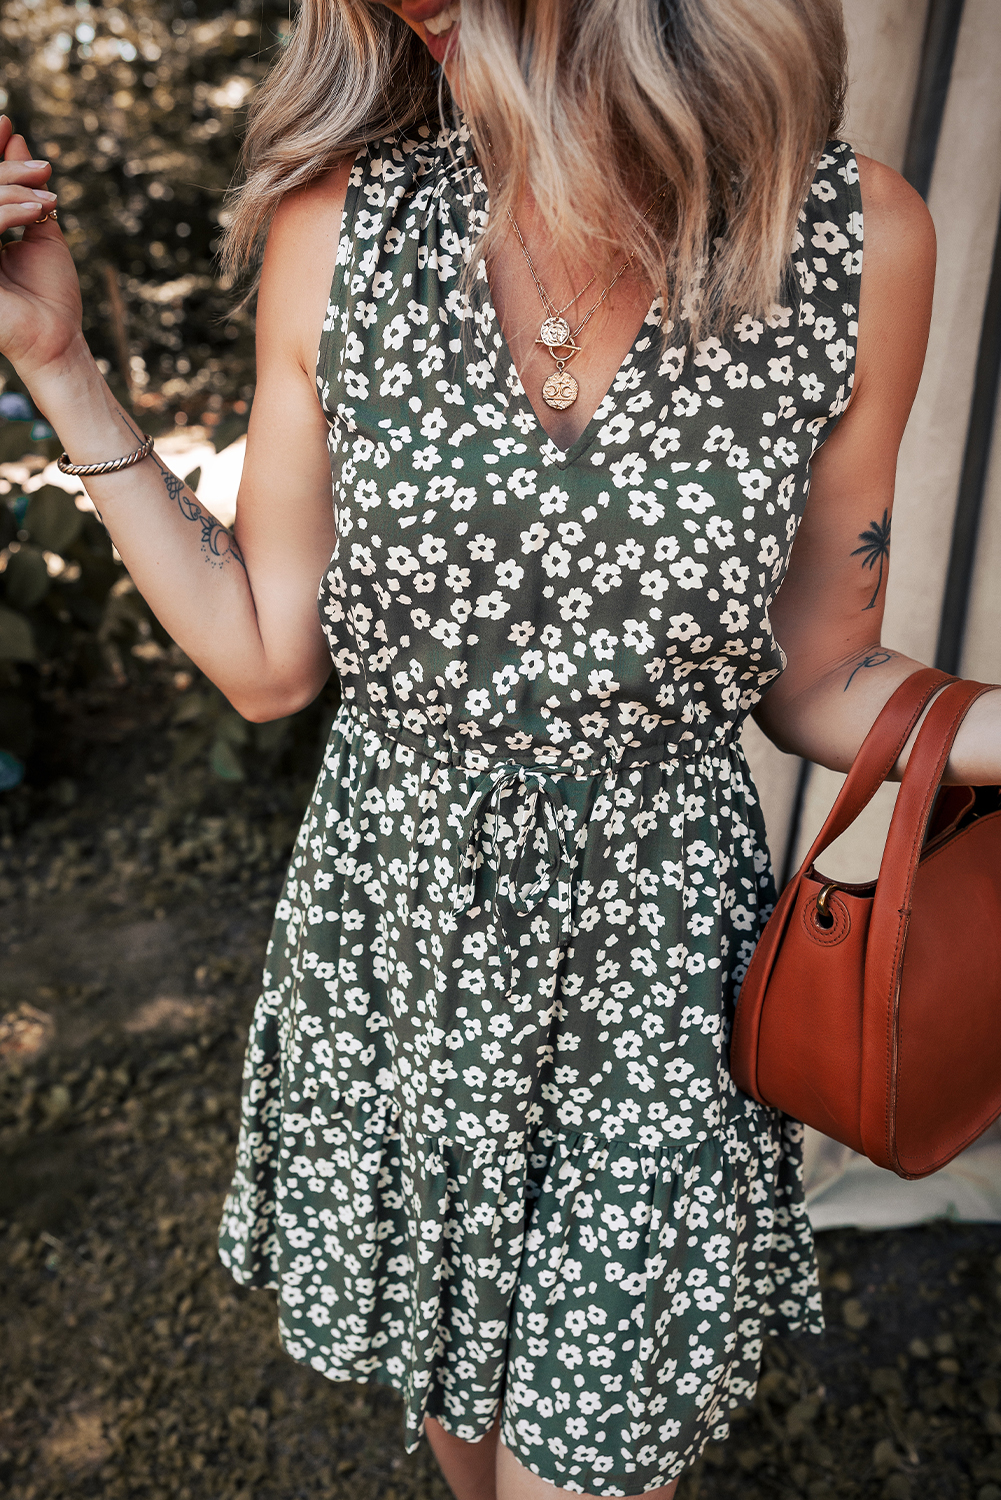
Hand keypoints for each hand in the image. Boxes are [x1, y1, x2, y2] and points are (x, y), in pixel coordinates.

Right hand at [0, 116, 86, 385]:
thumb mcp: (42, 232)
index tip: (5, 121)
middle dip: (5, 167)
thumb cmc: (51, 296)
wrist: (57, 342)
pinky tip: (37, 209)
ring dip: (10, 187)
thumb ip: (25, 189)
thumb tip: (14, 134)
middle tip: (43, 166)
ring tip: (47, 195)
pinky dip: (7, 211)